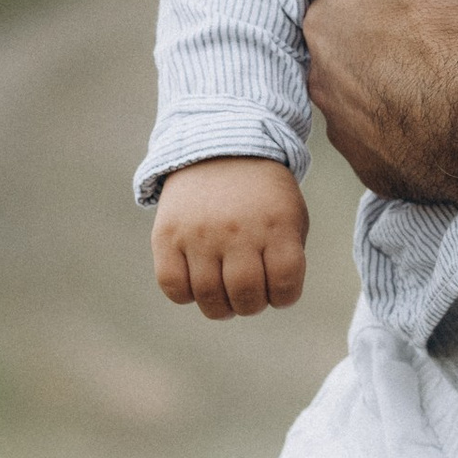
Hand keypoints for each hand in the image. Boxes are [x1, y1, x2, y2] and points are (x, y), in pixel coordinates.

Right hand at [152, 155, 307, 317]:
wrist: (218, 150)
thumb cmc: (261, 197)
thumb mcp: (290, 216)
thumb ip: (287, 257)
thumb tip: (270, 298)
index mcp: (276, 225)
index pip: (285, 285)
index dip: (284, 297)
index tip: (278, 287)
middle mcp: (237, 230)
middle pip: (246, 297)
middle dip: (251, 305)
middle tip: (248, 293)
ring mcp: (199, 233)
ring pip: (209, 297)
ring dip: (220, 306)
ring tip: (223, 292)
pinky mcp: (167, 235)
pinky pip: (173, 286)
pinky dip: (186, 296)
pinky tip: (196, 281)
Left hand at [304, 0, 457, 207]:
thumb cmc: (448, 32)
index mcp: (321, 23)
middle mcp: (321, 81)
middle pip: (352, 42)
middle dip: (382, 32)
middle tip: (433, 25)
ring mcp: (350, 132)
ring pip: (368, 92)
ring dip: (395, 80)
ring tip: (442, 70)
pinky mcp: (381, 168)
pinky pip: (392, 138)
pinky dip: (412, 125)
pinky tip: (443, 112)